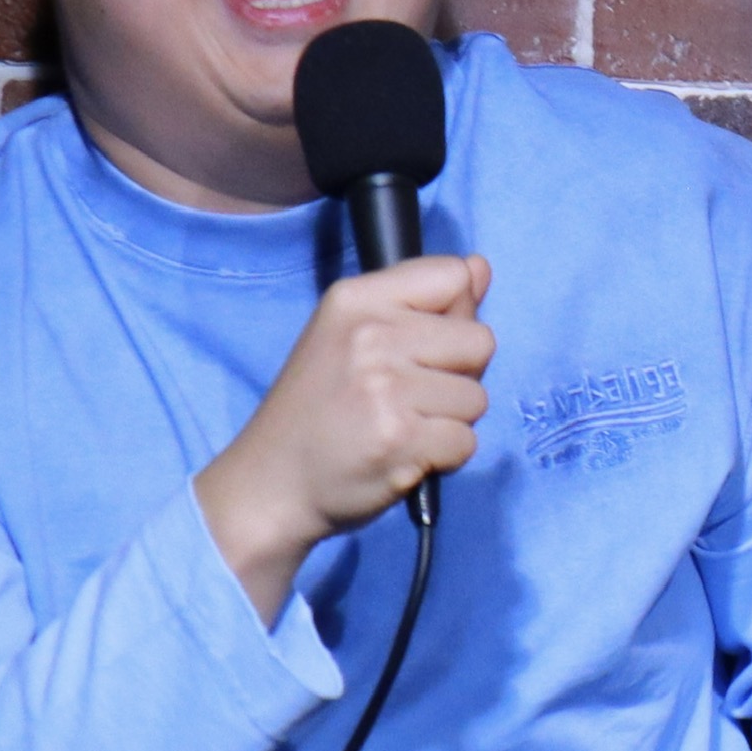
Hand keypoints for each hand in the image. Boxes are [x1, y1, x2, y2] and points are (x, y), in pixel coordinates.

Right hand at [195, 254, 492, 620]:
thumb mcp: (352, 334)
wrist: (272, 482)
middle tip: (410, 395)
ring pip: (477, 397)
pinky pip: (466, 442)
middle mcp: (370, 334)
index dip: (455, 313)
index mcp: (355, 298)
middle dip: (459, 374)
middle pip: (479, 340)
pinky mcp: (400, 438)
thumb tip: (479, 268)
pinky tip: (404, 455)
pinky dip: (444, 457)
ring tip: (403, 426)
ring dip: (451, 421)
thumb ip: (423, 301)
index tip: (421, 344)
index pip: (452, 274)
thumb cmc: (319, 408)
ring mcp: (385, 387)